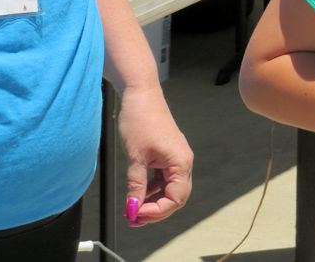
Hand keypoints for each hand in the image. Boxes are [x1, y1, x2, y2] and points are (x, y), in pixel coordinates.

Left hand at [118, 85, 193, 225]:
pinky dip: (151, 189)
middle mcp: (182, 162)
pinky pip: (163, 179)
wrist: (141, 96)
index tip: (136, 215)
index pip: (175, 198)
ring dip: (153, 201)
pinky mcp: (167, 155)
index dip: (156, 212)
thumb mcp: (136, 158)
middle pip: (176, 197)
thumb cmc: (141, 121)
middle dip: (156, 211)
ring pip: (169, 190)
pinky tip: (137, 193)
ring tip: (132, 208)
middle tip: (134, 218)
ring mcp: (175, 158)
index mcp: (180, 162)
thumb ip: (136, 186)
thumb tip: (133, 209)